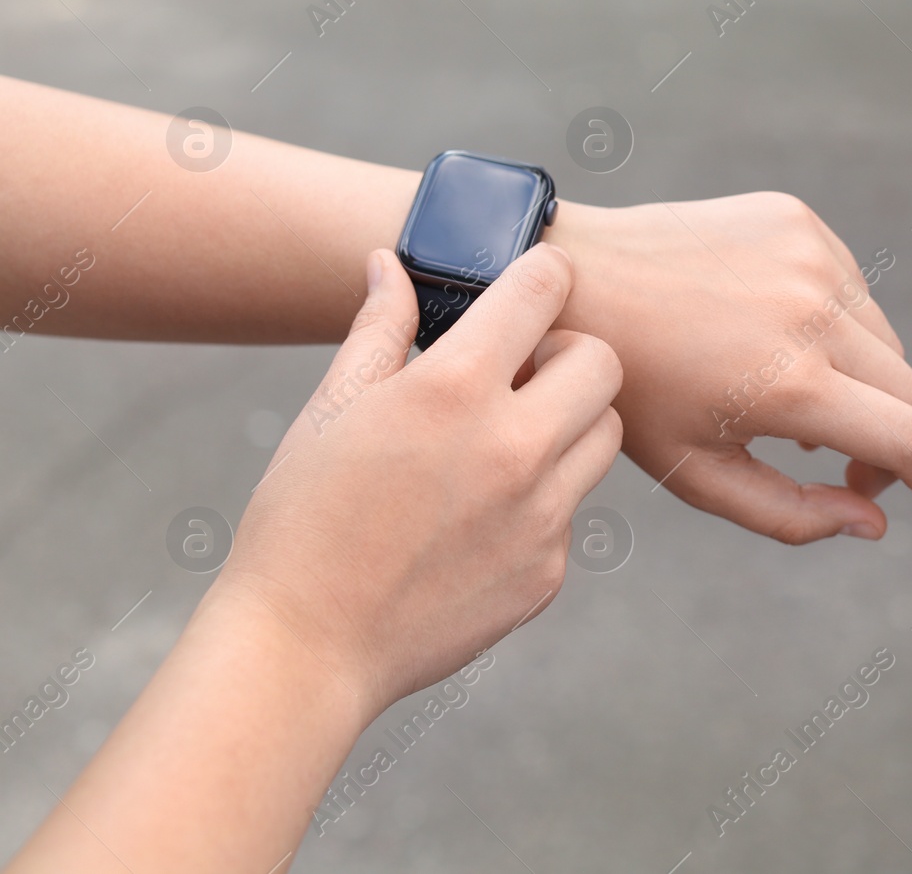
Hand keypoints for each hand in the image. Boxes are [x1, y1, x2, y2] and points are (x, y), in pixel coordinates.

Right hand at [215, 243, 622, 715]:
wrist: (305, 648)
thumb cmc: (303, 520)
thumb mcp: (331, 411)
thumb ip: (378, 329)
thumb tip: (391, 266)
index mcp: (454, 390)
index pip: (545, 291)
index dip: (542, 276)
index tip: (532, 286)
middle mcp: (515, 447)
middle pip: (602, 362)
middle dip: (568, 353)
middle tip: (523, 372)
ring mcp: (541, 515)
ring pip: (604, 436)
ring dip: (569, 422)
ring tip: (504, 440)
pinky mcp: (549, 570)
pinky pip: (572, 510)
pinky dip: (542, 500)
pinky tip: (479, 517)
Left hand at [548, 193, 911, 544]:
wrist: (578, 278)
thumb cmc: (632, 390)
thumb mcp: (698, 474)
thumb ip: (793, 514)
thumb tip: (875, 522)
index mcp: (792, 384)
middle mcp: (815, 312)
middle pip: (910, 392)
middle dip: (892, 440)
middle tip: (840, 463)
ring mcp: (811, 256)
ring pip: (885, 341)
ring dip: (861, 380)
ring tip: (792, 397)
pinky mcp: (799, 220)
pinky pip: (852, 289)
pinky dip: (833, 325)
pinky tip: (771, 336)